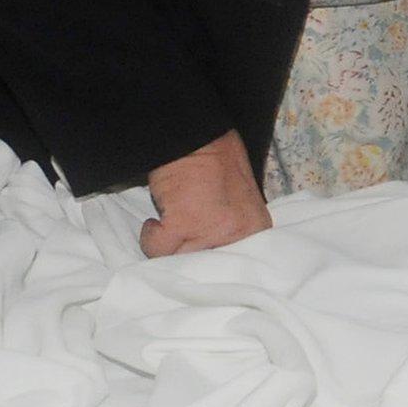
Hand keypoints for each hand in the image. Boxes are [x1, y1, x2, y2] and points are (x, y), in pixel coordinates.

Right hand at [141, 129, 272, 256]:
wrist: (196, 139)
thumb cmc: (216, 165)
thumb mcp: (237, 204)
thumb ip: (230, 233)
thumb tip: (209, 260)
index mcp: (256, 230)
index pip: (233, 264)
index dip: (210, 262)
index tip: (196, 256)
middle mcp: (239, 234)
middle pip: (204, 267)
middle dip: (188, 255)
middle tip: (181, 236)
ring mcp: (212, 231)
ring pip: (177, 260)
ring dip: (167, 244)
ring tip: (172, 220)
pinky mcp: (183, 225)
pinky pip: (156, 248)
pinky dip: (151, 235)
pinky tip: (157, 220)